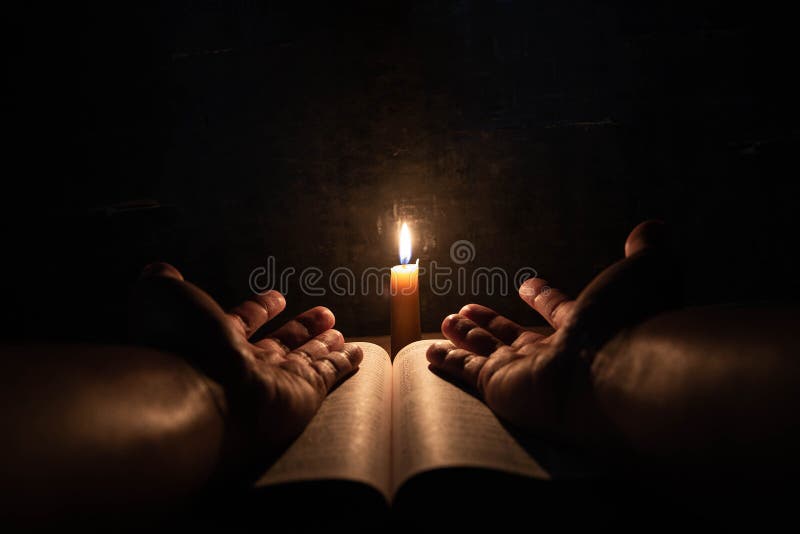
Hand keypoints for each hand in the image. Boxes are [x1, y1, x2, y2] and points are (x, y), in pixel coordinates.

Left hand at [130, 263, 362, 479]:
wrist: (198, 395)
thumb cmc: (177, 346)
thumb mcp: (161, 298)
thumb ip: (162, 284)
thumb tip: (160, 270)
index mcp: (214, 342)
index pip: (243, 323)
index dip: (259, 309)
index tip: (276, 298)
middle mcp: (245, 366)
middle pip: (280, 344)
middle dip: (300, 329)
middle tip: (322, 314)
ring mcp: (275, 382)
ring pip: (306, 359)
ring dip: (323, 344)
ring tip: (339, 330)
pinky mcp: (303, 395)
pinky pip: (328, 375)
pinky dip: (343, 363)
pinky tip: (357, 353)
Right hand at [426, 221, 678, 437]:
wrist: (616, 372)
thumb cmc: (632, 323)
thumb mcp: (647, 270)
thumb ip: (647, 249)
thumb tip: (652, 228)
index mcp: (585, 328)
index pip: (558, 311)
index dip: (543, 297)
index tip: (529, 285)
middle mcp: (554, 353)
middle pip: (515, 336)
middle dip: (493, 322)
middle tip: (471, 307)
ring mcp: (525, 372)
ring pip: (487, 353)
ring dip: (467, 336)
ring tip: (448, 320)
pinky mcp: (499, 387)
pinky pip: (467, 371)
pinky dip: (448, 362)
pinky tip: (431, 353)